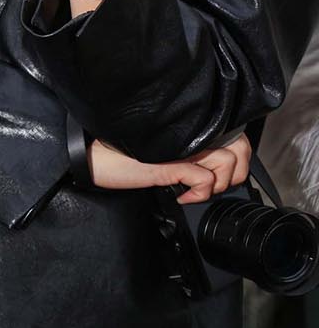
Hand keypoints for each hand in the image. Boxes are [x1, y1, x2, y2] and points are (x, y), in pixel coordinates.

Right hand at [90, 134, 251, 203]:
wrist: (89, 158)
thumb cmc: (116, 156)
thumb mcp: (158, 154)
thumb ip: (182, 152)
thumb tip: (205, 167)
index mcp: (186, 131)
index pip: (232, 136)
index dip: (237, 157)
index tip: (221, 175)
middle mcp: (187, 135)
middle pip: (238, 147)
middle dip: (233, 174)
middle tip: (212, 186)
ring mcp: (179, 149)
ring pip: (226, 162)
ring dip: (216, 185)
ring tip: (195, 191)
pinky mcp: (168, 164)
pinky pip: (203, 179)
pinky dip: (198, 195)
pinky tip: (182, 197)